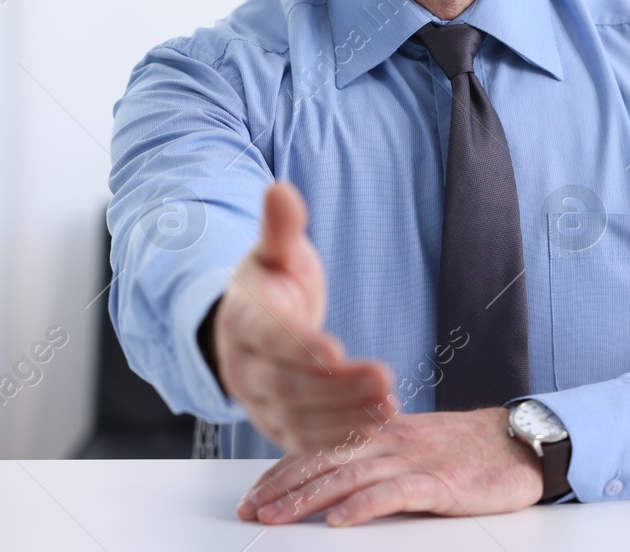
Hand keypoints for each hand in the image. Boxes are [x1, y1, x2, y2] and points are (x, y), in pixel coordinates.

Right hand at [213, 180, 394, 451]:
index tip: (334, 350)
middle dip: (335, 387)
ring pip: (297, 418)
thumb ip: (280, 228)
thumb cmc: (271, 284)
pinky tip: (373, 427)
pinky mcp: (276, 425)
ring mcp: (258, 401)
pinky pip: (304, 440)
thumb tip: (281, 189)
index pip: (267, 337)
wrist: (252, 324)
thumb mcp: (274, 251)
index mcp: (242, 320)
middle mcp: (243, 367)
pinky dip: (338, 437)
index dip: (297, 347)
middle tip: (384, 378)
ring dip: (344, 416)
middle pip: (286, 384)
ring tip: (388, 405)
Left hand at [236, 408, 543, 526]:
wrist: (519, 441)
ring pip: (349, 477)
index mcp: (380, 431)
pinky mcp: (439, 482)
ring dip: (308, 499)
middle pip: (323, 461)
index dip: (281, 472)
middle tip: (251, 510)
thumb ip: (376, 458)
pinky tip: (340, 522)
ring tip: (277, 517)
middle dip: (281, 487)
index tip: (253, 495)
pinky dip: (364, 506)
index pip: (318, 448)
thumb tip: (336, 483)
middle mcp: (389, 441)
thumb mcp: (413, 447)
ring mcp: (413, 460)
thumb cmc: (467, 450)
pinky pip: (394, 494)